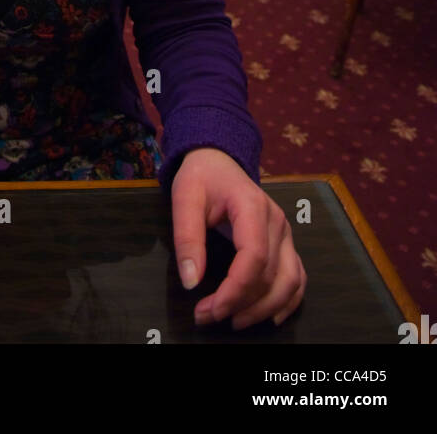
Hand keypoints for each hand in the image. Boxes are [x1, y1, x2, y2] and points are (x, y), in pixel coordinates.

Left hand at [171, 147, 305, 330]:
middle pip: (271, 275)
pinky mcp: (286, 243)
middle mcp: (276, 221)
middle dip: (241, 304)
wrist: (217, 160)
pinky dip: (287, 301)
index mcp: (252, 206)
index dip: (235, 290)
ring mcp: (285, 233)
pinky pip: (297, 277)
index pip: (254, 257)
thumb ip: (187, 238)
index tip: (210, 309)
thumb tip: (191, 282)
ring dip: (265, 309)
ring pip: (289, 281)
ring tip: (234, 321)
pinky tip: (269, 316)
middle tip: (208, 317)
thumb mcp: (184, 198)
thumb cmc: (201, 178)